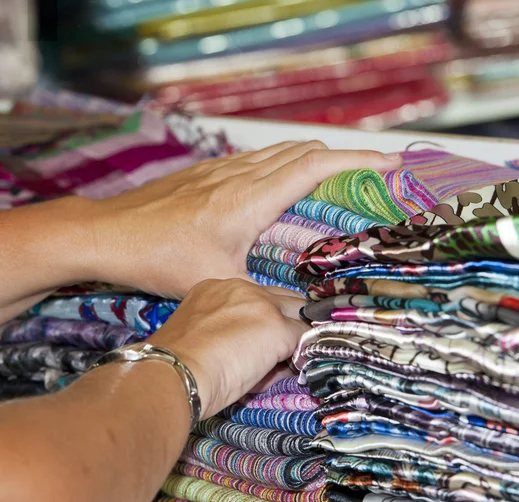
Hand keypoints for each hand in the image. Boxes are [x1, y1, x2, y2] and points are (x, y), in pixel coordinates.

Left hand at [84, 141, 400, 297]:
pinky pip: (259, 158)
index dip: (358, 162)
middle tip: (373, 175)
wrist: (108, 233)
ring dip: (314, 158)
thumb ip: (264, 297)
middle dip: (344, 158)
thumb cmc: (160, 257)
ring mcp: (222, 168)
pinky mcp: (208, 172)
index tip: (390, 163)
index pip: (317, 167)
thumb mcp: (218, 281)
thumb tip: (304, 315)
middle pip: (305, 151)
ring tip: (338, 176)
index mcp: (251, 197)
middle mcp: (241, 174)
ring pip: (281, 151)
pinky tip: (284, 181)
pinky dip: (285, 163)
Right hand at [149, 278, 306, 417]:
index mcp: (215, 288)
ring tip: (277, 366)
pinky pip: (301, 340)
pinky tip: (281, 371)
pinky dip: (295, 357)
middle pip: (282, 300)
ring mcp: (262, 306)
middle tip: (277, 354)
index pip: (255, 297)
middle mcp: (241, 288)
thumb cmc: (177, 365)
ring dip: (291, 339)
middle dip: (284, 325)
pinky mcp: (278, 328)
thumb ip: (229, 332)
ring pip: (297, 316)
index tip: (257, 343)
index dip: (261, 320)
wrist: (174, 373)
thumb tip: (255, 350)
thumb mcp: (200, 336)